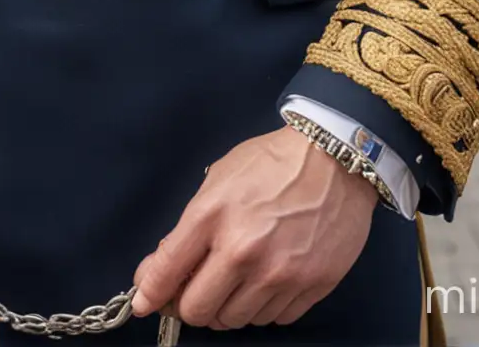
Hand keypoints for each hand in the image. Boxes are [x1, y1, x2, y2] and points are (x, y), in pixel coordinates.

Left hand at [131, 126, 376, 330]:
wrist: (335, 158)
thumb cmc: (274, 163)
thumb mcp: (220, 179)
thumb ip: (190, 228)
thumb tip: (161, 269)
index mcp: (214, 215)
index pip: (168, 271)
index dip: (149, 293)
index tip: (144, 302)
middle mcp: (243, 250)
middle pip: (198, 310)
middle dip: (192, 303)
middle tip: (200, 287)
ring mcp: (279, 273)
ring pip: (234, 320)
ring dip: (230, 305)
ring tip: (240, 277)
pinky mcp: (310, 287)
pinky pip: (273, 319)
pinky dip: (265, 306)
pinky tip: (270, 279)